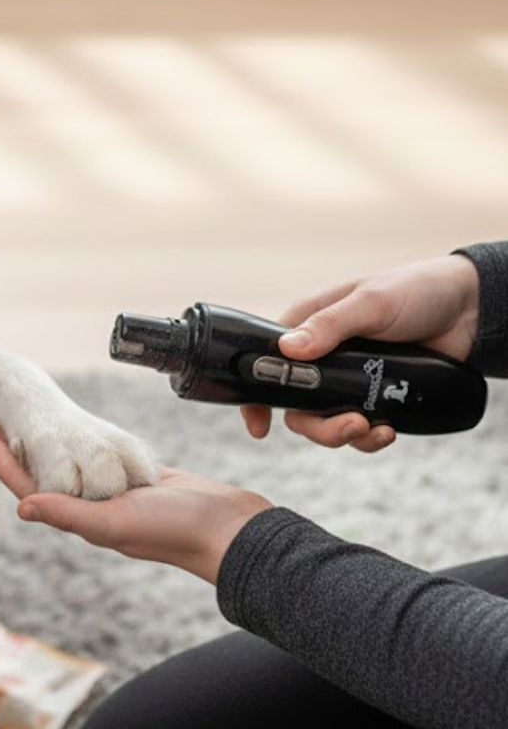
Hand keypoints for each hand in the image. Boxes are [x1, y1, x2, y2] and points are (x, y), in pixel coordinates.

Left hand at [0, 421, 271, 584]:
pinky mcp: (140, 484)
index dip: (3, 463)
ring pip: (71, 469)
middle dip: (16, 452)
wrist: (233, 533)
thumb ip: (71, 514)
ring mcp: (118, 498)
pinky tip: (78, 438)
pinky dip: (82, 450)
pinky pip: (100, 465)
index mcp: (84, 520)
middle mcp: (96, 510)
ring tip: (27, 423)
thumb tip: (22, 508)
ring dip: (47, 448)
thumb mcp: (117, 523)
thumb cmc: (177, 532)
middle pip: (45, 476)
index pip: (31, 488)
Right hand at [240, 254, 479, 451]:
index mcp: (308, 325)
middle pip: (297, 404)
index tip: (259, 424)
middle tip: (348, 426)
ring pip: (326, 421)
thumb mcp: (370, 303)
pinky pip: (360, 428)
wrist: (470, 311)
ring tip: (373, 428)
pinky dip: (370, 437)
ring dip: (345, 434)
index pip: (269, 361)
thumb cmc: (414, 291)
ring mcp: (349, 379)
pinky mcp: (375, 395)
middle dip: (317, 425)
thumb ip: (330, 325)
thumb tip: (288, 350)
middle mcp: (322, 356)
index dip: (258, 395)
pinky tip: (388, 429)